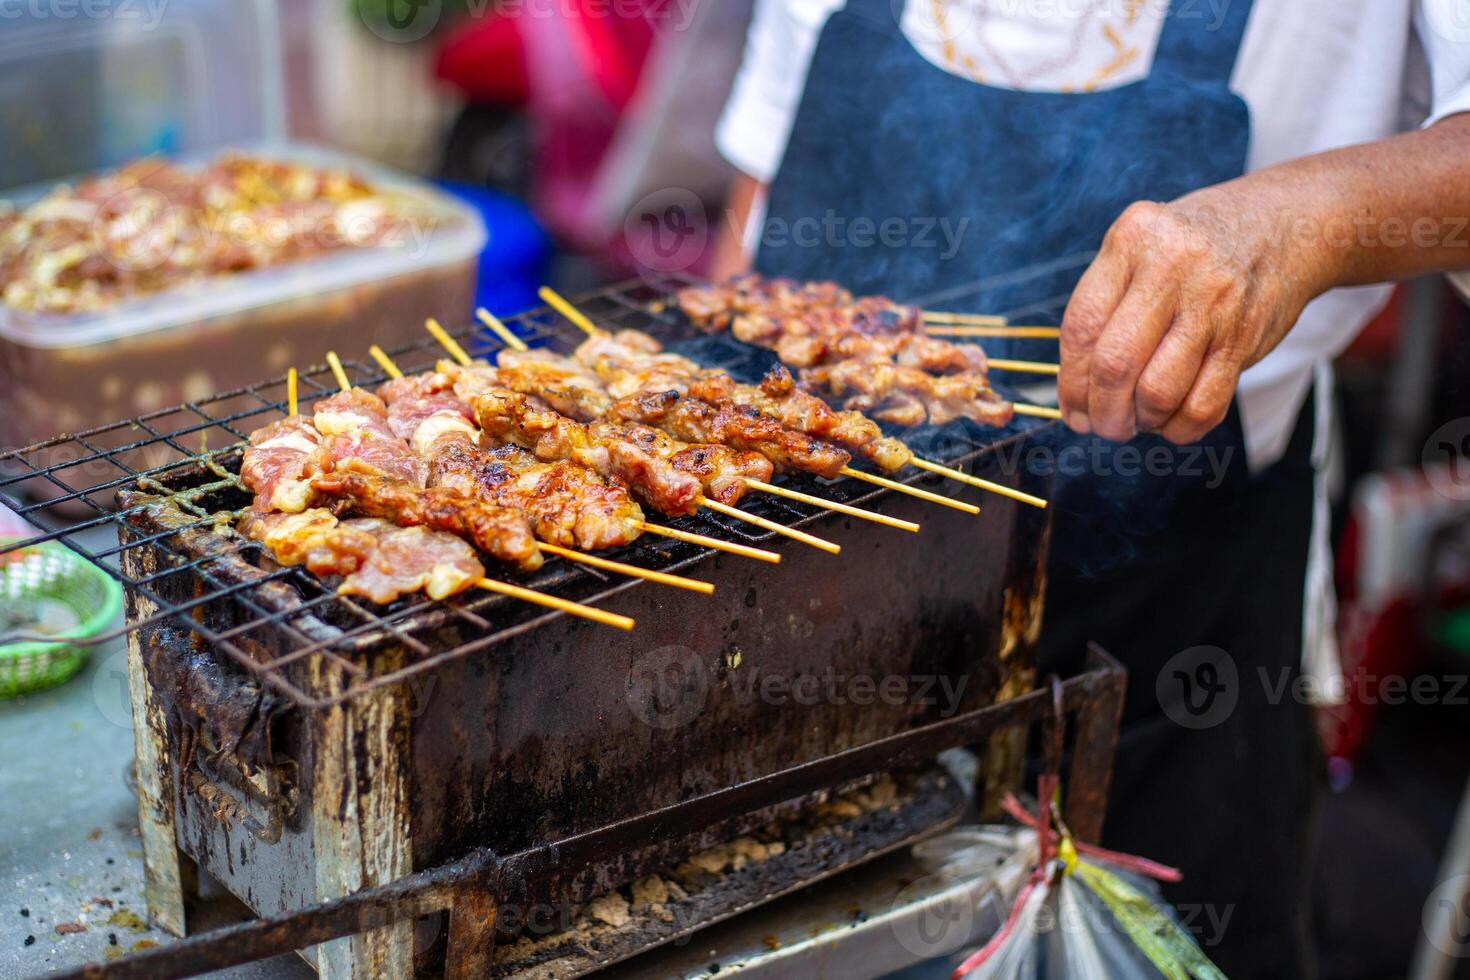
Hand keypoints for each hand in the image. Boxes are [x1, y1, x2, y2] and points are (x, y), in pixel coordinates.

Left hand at [1057, 188, 1325, 443]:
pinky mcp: (1245, 335)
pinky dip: (1180, 427)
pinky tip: (1172, 419)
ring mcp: (1213, 301)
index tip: (1072, 410)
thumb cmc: (1192, 250)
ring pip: (1157, 391)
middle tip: (1103, 426)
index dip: (1069, 382)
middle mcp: (1171, 265)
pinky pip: (1204, 404)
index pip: (1081, 326)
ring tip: (1140, 418)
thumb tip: (1074, 389)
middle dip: (1102, 412)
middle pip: (1115, 364)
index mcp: (1131, 240)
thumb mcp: (1141, 248)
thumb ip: (1106, 304)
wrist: (1283, 225)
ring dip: (1142, 421)